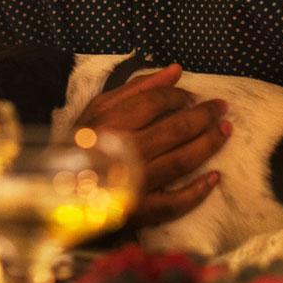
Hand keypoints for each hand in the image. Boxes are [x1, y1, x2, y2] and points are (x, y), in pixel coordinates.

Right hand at [73, 63, 231, 227]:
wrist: (57, 190)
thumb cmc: (80, 143)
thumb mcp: (100, 107)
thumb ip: (138, 88)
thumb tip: (176, 70)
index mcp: (110, 123)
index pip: (156, 102)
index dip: (179, 96)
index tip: (192, 96)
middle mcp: (124, 152)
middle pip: (176, 129)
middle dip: (205, 116)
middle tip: (222, 108)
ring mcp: (134, 184)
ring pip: (182, 161)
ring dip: (209, 144)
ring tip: (225, 131)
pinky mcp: (140, 212)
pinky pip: (175, 204)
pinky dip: (198, 191)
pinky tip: (215, 177)